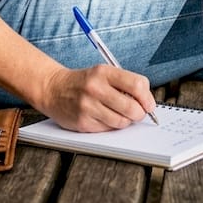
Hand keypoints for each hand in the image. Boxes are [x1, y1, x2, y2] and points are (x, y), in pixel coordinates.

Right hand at [36, 65, 156, 131]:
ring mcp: (88, 106)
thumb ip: (125, 84)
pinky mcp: (83, 122)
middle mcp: (95, 88)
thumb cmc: (84, 82)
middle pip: (132, 108)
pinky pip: (108, 129)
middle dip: (140, 114)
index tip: (149, 104)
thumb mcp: (103, 73)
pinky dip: (110, 126)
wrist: (53, 89)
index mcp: (104, 72)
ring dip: (125, 121)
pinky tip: (103, 117)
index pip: (137, 85)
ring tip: (118, 114)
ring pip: (122, 122)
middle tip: (137, 113)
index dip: (148, 98)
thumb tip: (147, 103)